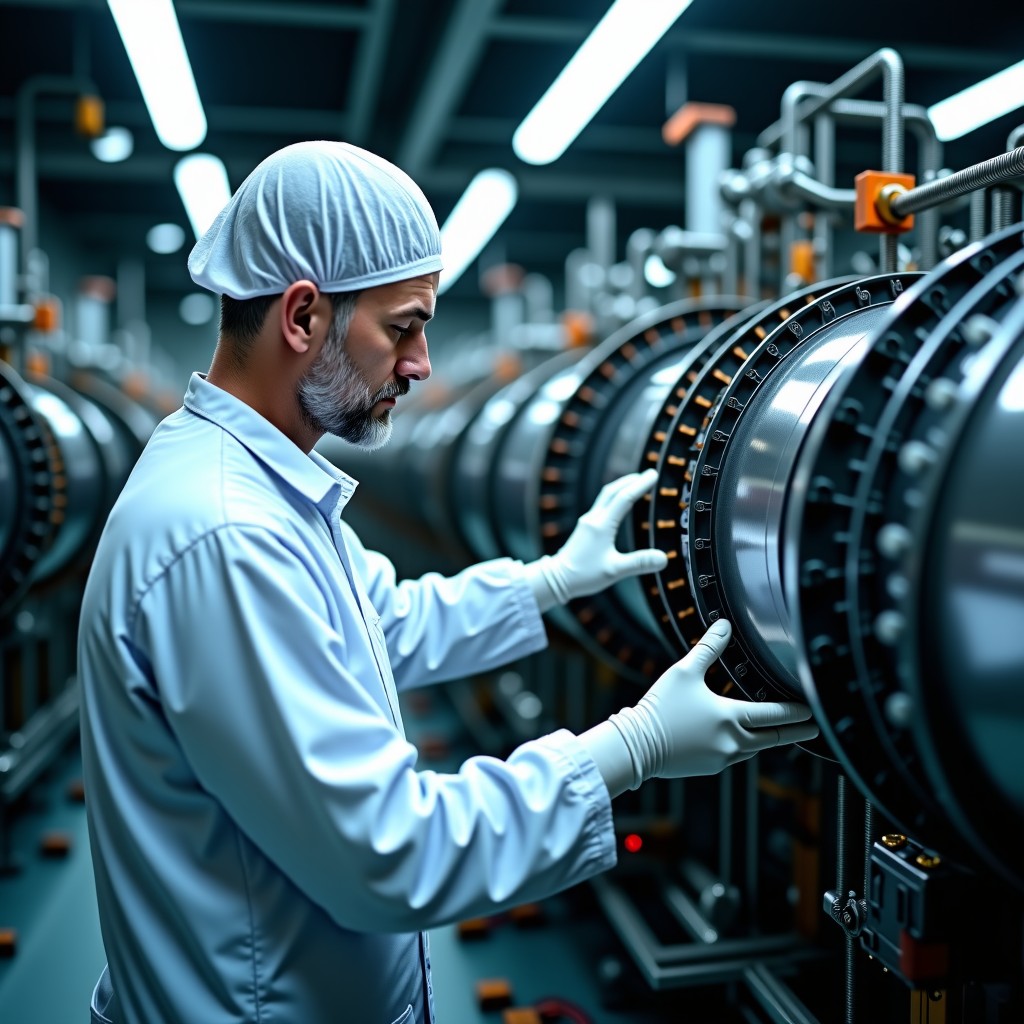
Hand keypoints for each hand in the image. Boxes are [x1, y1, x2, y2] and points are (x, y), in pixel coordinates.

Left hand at [528, 469, 667, 609]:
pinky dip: (614, 497)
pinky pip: (602, 505)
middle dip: (631, 480)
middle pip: (612, 491)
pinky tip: (618, 503)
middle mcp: (593, 519)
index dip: (640, 485)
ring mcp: (587, 522)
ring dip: (621, 486)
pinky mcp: (585, 527)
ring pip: (605, 496)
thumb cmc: (583, 575)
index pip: (624, 498)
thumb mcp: (614, 571)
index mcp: (601, 526)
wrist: (556, 579)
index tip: (653, 474)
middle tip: (648, 474)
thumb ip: (639, 563)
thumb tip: (664, 558)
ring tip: (636, 482)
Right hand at [610, 619, 818, 785]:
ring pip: (754, 748)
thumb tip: (723, 625)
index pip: (774, 715)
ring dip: (767, 739)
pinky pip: (735, 755)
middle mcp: (732, 742)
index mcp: (730, 717)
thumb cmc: (660, 708)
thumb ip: (708, 648)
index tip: (811, 711)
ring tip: (776, 731)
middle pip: (773, 738)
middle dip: (795, 732)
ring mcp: (722, 758)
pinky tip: (740, 738)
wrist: (636, 745)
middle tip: (812, 729)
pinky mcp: (711, 767)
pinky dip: (744, 746)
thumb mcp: (684, 672)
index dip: (796, 713)